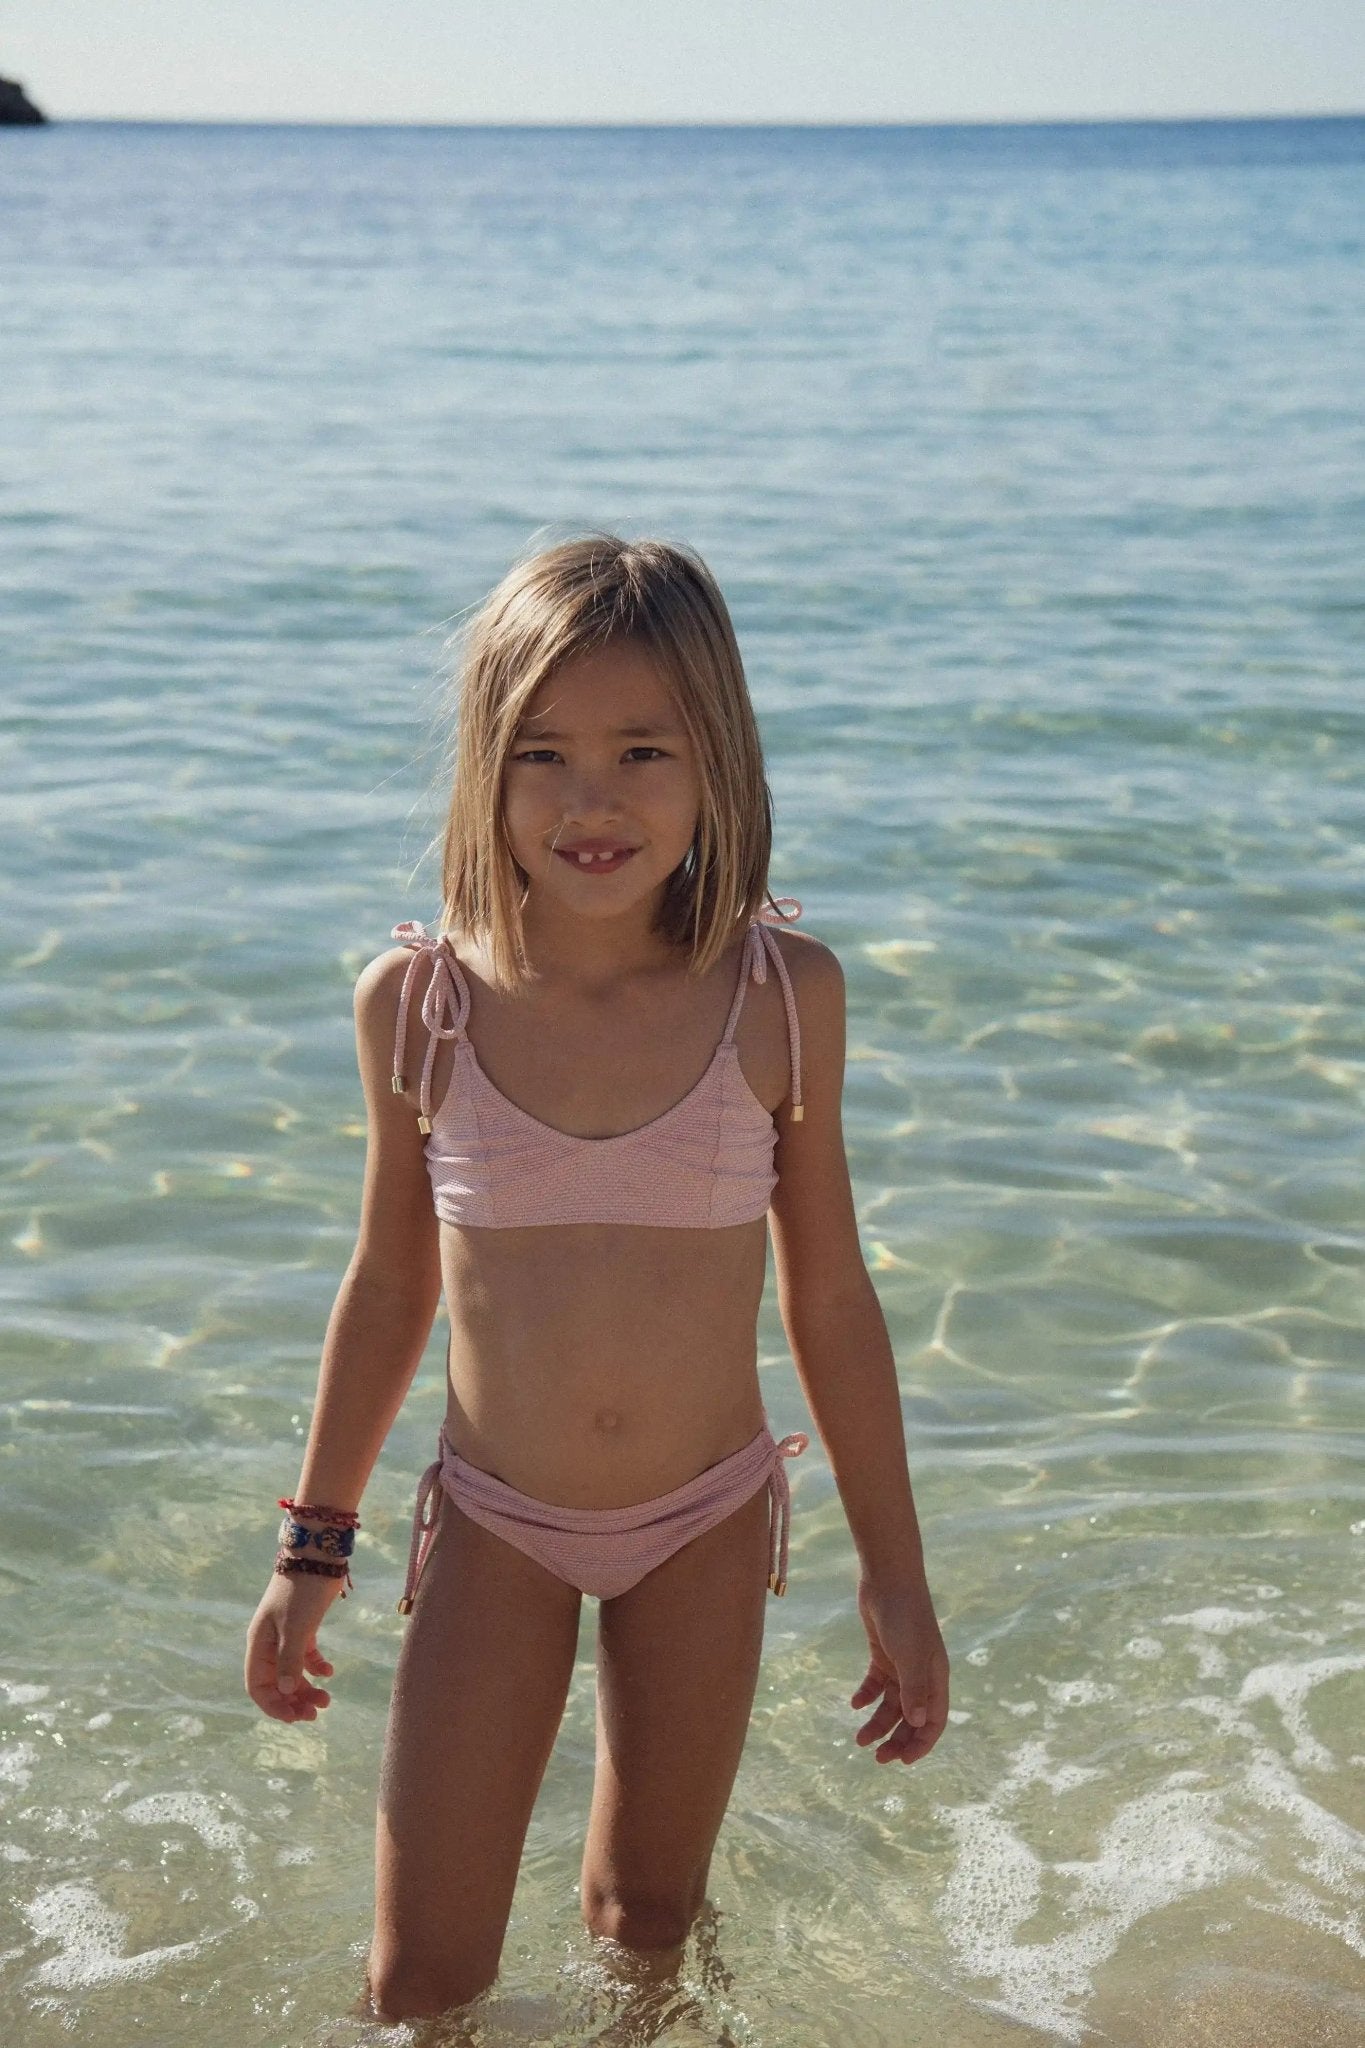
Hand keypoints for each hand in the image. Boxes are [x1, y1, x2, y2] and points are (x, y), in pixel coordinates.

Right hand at [244, 1572, 342, 1722]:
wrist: (318, 1552)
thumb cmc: (303, 1590)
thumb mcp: (296, 1627)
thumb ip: (289, 1660)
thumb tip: (285, 1692)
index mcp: (259, 1643)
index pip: (258, 1686)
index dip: (273, 1706)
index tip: (295, 1717)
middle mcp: (269, 1642)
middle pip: (276, 1683)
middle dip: (293, 1701)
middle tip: (316, 1713)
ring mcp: (286, 1634)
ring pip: (292, 1672)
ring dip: (306, 1688)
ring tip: (327, 1699)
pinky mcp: (304, 1626)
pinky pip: (305, 1656)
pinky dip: (316, 1667)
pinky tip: (330, 1673)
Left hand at [850, 1574, 948, 1764]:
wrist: (888, 1579)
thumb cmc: (905, 1616)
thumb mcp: (910, 1655)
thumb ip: (914, 1689)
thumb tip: (918, 1723)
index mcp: (935, 1678)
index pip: (934, 1721)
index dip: (921, 1743)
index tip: (903, 1762)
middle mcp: (921, 1674)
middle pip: (911, 1717)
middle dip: (897, 1739)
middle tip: (877, 1758)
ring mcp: (901, 1664)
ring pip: (891, 1704)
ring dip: (877, 1722)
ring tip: (859, 1739)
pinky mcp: (882, 1653)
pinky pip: (876, 1683)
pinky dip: (866, 1695)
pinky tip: (854, 1703)